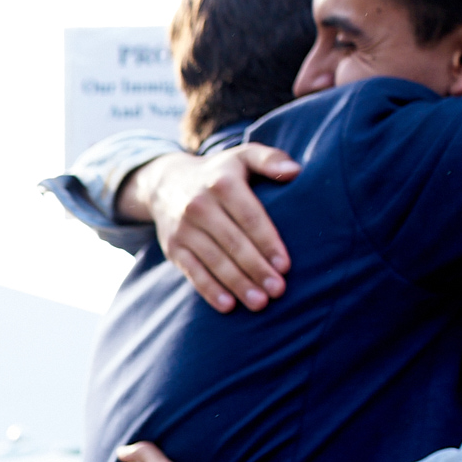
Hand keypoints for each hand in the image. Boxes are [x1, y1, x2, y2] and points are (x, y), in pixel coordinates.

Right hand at [125, 145, 301, 311]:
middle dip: (257, 269)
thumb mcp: (243, 156)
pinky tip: (228, 305)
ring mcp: (183, 229)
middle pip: (233, 243)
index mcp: (222, 184)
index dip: (268, 243)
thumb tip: (296, 171)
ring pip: (214, 261)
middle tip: (278, 291)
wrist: (166, 182)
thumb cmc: (219, 173)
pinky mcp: (172, 247)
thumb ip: (270, 159)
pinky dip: (209, 290)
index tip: (285, 265)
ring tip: (259, 303)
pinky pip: (192, 272)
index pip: (250, 218)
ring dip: (237, 284)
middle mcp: (199, 206)